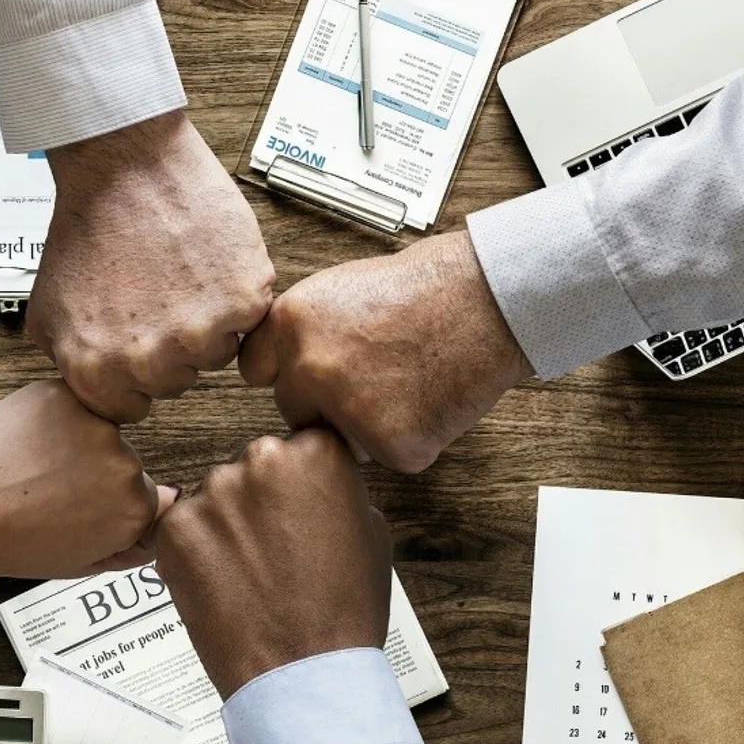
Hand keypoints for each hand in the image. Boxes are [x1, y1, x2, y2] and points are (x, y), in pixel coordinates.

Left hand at [0, 380, 174, 581]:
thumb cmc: (8, 543)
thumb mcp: (79, 561)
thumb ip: (131, 543)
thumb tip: (165, 510)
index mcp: (135, 510)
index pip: (144, 496)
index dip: (106, 504)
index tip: (79, 509)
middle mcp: (126, 464)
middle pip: (122, 460)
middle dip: (92, 471)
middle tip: (48, 491)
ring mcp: (96, 425)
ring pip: (97, 429)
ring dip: (73, 441)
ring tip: (31, 468)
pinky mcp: (64, 396)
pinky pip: (70, 403)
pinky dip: (51, 418)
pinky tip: (24, 444)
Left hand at [31, 110, 275, 422]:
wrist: (125, 165)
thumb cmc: (88, 225)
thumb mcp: (48, 309)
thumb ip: (70, 362)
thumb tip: (91, 389)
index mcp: (97, 371)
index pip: (129, 408)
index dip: (132, 373)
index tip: (134, 340)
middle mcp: (148, 361)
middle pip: (174, 382)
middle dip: (168, 346)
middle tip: (156, 295)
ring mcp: (199, 334)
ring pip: (214, 355)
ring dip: (205, 323)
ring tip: (180, 276)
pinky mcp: (241, 302)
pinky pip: (248, 321)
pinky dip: (235, 295)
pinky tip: (206, 264)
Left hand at [151, 429, 390, 698]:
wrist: (303, 674)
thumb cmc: (343, 611)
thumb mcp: (371, 532)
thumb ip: (338, 491)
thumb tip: (314, 484)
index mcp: (316, 452)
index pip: (300, 446)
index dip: (299, 483)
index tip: (299, 508)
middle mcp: (261, 459)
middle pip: (253, 467)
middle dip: (259, 501)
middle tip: (274, 550)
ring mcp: (212, 492)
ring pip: (215, 497)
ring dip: (225, 525)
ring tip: (249, 574)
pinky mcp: (174, 528)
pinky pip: (181, 528)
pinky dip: (194, 552)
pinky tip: (221, 584)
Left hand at [238, 231, 532, 472]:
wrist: (488, 299)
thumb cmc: (425, 288)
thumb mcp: (339, 290)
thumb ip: (304, 332)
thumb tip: (283, 366)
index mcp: (290, 324)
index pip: (255, 371)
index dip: (287, 373)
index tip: (306, 375)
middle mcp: (310, 368)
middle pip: (296, 410)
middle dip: (327, 404)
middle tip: (376, 377)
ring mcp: (348, 410)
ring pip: (341, 439)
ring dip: (368, 425)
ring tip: (409, 380)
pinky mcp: (391, 444)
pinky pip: (390, 455)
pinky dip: (413, 437)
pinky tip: (432, 398)